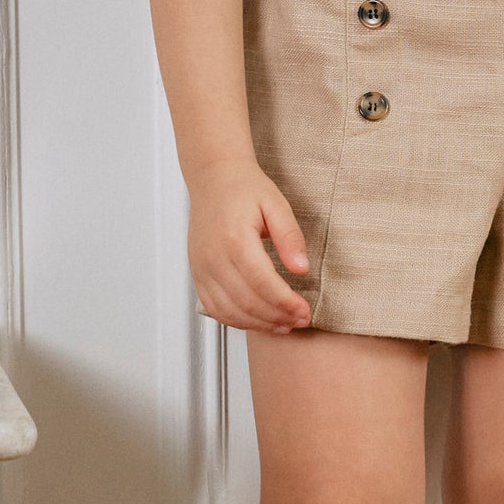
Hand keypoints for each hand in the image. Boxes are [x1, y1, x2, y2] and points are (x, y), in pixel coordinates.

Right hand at [188, 159, 312, 331]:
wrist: (214, 179)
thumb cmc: (245, 189)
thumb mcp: (276, 205)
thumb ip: (290, 237)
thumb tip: (301, 269)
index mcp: (234, 237)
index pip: (262, 282)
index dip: (286, 303)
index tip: (305, 311)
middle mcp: (213, 256)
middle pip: (246, 301)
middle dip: (277, 317)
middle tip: (300, 320)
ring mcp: (202, 267)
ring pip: (229, 310)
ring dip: (258, 324)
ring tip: (283, 325)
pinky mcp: (198, 274)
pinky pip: (214, 307)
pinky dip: (236, 320)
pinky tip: (258, 320)